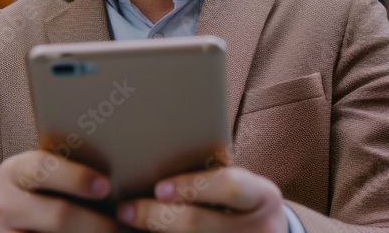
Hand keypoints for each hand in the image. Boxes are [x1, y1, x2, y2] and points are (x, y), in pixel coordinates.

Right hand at [0, 150, 117, 232]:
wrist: (12, 228)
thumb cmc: (42, 199)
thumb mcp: (45, 183)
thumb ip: (68, 176)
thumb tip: (119, 174)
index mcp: (13, 172)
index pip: (42, 168)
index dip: (76, 177)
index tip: (105, 187)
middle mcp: (0, 204)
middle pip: (59, 215)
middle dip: (96, 223)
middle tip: (122, 227)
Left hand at [116, 167, 287, 232]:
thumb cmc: (240, 203)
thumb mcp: (238, 187)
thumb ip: (209, 178)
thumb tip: (153, 163)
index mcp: (263, 197)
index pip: (230, 186)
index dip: (193, 186)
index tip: (158, 187)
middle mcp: (263, 229)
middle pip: (199, 223)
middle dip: (156, 216)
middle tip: (125, 210)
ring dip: (153, 232)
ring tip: (125, 225)